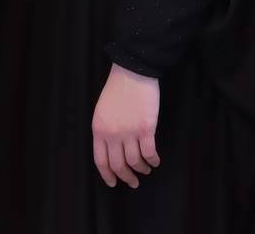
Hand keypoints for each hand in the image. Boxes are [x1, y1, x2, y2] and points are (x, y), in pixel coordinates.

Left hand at [92, 64, 160, 188]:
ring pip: (135, 162)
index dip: (108, 175)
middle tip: (133, 182)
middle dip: (127, 177)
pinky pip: (150, 153)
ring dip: (142, 169)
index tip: (114, 183)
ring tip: (145, 169)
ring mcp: (129, 132)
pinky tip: (155, 161)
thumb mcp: (102, 111)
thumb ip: (104, 131)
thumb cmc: (117, 89)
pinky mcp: (146, 129)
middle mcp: (112, 134)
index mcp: (98, 129)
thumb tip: (112, 151)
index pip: (101, 160)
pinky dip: (153, 160)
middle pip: (119, 165)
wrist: (132, 72)